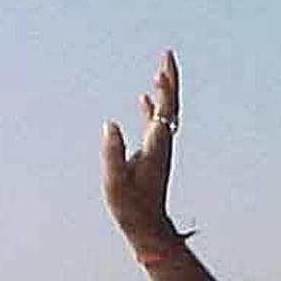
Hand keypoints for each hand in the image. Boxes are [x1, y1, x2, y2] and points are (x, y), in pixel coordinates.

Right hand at [102, 50, 181, 251]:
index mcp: (154, 148)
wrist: (147, 226)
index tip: (160, 72)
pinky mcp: (151, 154)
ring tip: (159, 69)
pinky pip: (154, 124)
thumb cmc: (131, 208)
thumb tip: (110, 125)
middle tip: (167, 54)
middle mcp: (160, 145)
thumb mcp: (116, 183)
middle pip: (170, 106)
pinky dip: (152, 107)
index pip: (164, 113)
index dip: (164, 92)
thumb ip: (113, 153)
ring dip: (163, 90)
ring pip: (165, 113)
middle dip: (169, 80)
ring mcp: (157, 149)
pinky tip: (143, 98)